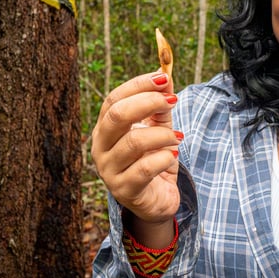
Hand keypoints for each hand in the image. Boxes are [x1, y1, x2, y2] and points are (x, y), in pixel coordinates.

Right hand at [91, 71, 180, 224]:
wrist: (157, 200)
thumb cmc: (154, 160)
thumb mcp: (158, 129)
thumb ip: (159, 106)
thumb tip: (165, 77)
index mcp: (104, 129)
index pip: (114, 100)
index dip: (138, 86)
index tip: (163, 77)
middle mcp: (100, 148)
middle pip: (117, 116)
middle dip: (148, 103)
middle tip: (173, 101)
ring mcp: (109, 171)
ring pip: (134, 142)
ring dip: (162, 135)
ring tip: (178, 137)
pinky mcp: (124, 190)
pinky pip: (145, 168)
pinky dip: (164, 158)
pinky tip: (173, 157)